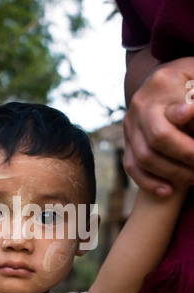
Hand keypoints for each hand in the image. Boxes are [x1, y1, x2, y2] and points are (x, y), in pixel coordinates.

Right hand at [123, 57, 193, 195]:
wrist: (164, 80)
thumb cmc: (190, 81)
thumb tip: (187, 114)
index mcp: (162, 83)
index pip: (176, 114)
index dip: (186, 141)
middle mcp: (140, 104)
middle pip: (157, 139)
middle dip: (185, 157)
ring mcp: (130, 123)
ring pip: (143, 158)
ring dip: (172, 173)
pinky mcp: (127, 140)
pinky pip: (132, 166)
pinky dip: (148, 182)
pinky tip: (168, 191)